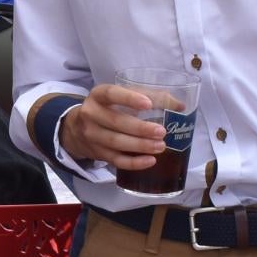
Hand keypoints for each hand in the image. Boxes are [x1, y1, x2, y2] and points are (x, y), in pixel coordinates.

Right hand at [55, 84, 170, 171]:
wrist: (77, 129)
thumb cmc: (108, 108)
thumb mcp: (120, 97)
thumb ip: (149, 97)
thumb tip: (180, 106)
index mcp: (98, 95)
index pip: (111, 94)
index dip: (129, 99)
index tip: (148, 104)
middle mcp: (91, 114)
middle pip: (115, 122)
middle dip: (140, 128)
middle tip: (161, 132)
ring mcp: (92, 136)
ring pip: (116, 143)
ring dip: (140, 146)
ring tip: (160, 146)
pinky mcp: (97, 153)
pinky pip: (116, 160)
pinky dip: (134, 162)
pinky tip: (150, 161)